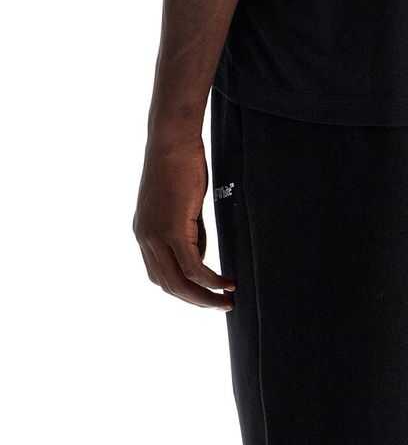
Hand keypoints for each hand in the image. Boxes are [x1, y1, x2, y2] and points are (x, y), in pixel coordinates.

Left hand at [133, 135, 234, 309]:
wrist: (172, 139)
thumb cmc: (181, 162)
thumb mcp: (183, 202)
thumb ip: (188, 229)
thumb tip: (201, 252)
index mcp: (144, 232)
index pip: (159, 274)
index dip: (183, 289)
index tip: (205, 292)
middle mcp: (144, 238)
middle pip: (168, 284)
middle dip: (195, 300)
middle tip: (220, 305)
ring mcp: (155, 236)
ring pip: (179, 282)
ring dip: (204, 296)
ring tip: (227, 300)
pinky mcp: (172, 229)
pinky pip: (193, 267)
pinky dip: (210, 280)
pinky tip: (226, 283)